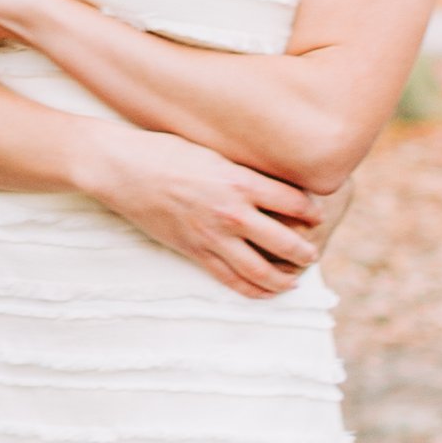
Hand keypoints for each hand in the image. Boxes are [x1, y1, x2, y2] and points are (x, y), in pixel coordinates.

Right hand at [75, 119, 331, 296]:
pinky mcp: (194, 252)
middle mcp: (232, 212)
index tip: (318, 216)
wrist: (123, 168)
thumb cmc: (167, 152)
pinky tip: (265, 290)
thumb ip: (243, 172)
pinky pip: (231, 280)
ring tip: (295, 279)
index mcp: (240, 181)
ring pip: (262, 270)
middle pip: (286, 241)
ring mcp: (213, 236)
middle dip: (306, 251)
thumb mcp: (214, 153)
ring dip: (285, 278)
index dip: (313, 212)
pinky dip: (253, 290)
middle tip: (313, 253)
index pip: (295, 202)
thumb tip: (271, 184)